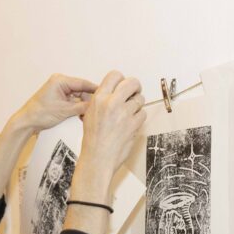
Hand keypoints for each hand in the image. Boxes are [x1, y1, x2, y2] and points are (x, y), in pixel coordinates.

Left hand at [11, 74, 96, 132]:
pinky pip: (72, 101)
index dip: (95, 90)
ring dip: (83, 106)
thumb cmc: (39, 114)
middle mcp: (60, 82)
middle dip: (89, 101)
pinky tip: (82, 115)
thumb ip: (81, 107)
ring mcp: (59, 90)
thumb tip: (95, 106)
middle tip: (97, 110)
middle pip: (81, 90)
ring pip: (78, 97)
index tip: (106, 94)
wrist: (26, 122)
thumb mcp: (64, 111)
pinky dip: (77, 108)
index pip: (83, 83)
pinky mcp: (59, 98)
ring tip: (88, 116)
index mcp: (60, 80)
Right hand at [76, 71, 145, 193]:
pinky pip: (143, 114)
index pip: (115, 75)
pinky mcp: (134, 124)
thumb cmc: (93, 139)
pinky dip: (139, 118)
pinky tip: (131, 124)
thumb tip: (116, 91)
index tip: (123, 85)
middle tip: (134, 93)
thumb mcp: (90, 113)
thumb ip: (103, 99)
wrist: (98, 158)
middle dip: (135, 87)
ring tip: (128, 114)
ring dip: (137, 105)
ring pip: (139, 99)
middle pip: (132, 83)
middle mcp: (112, 103)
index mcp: (99, 98)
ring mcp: (124, 114)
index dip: (121, 79)